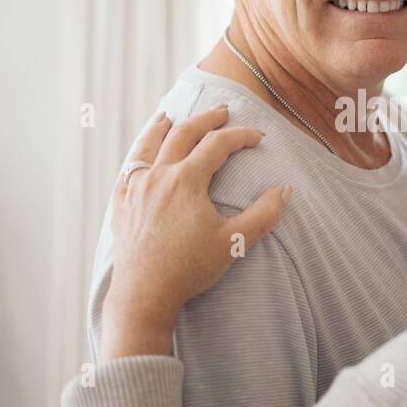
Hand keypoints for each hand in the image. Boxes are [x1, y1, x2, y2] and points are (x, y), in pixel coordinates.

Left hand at [100, 105, 291, 359]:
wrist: (143, 294)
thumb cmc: (189, 269)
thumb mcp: (234, 242)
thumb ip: (263, 214)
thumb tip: (285, 191)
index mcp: (186, 180)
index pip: (218, 145)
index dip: (241, 136)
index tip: (258, 137)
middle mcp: (158, 175)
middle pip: (183, 133)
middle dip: (206, 119)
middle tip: (222, 112)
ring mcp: (135, 187)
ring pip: (148, 144)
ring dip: (163, 126)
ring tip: (170, 116)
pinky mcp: (121, 202)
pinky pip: (129, 167)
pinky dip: (140, 152)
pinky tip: (143, 154)